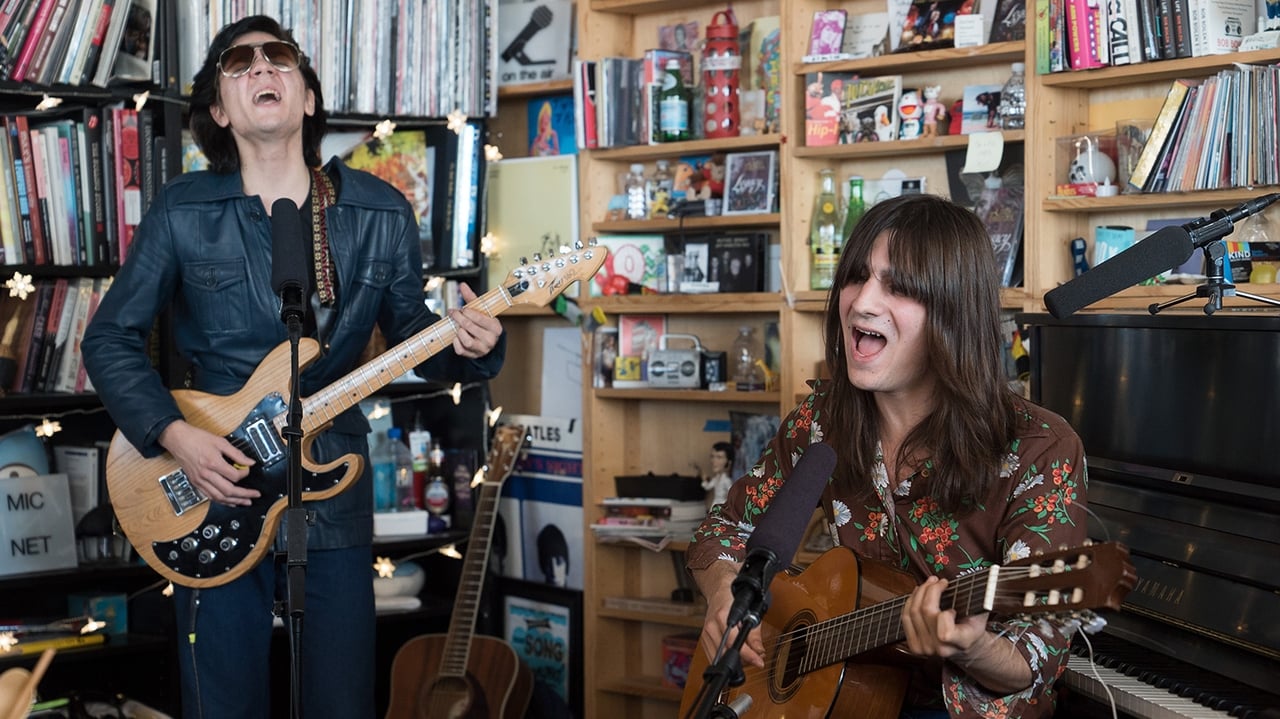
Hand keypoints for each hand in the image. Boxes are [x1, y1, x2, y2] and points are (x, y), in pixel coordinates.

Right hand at [159, 420, 258, 506]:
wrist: (178, 439)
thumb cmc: (196, 438)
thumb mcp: (220, 442)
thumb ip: (236, 454)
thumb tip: (249, 462)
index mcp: (213, 463)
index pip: (234, 476)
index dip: (245, 474)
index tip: (248, 470)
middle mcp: (206, 474)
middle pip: (228, 491)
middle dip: (244, 495)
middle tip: (255, 495)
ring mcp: (199, 480)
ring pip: (219, 497)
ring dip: (234, 501)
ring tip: (245, 502)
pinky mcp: (195, 483)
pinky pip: (209, 496)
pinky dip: (221, 501)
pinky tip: (229, 502)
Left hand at [449, 283, 502, 358]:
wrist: (486, 342)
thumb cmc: (483, 324)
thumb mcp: (481, 311)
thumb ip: (471, 298)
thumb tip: (462, 285)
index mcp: (496, 327)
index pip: (479, 318)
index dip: (467, 312)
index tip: (462, 309)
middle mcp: (491, 339)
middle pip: (470, 327)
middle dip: (459, 318)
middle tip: (453, 313)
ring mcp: (482, 349)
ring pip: (466, 340)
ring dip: (459, 331)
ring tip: (458, 327)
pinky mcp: (473, 356)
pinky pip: (460, 350)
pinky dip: (455, 342)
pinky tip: (456, 336)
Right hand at [694, 562, 765, 667]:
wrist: (719, 591)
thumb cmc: (733, 599)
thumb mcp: (749, 613)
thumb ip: (754, 635)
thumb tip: (760, 652)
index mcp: (722, 616)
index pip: (734, 642)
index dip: (748, 655)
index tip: (759, 662)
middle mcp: (711, 626)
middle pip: (726, 652)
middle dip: (743, 660)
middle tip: (755, 659)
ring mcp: (705, 633)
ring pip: (719, 657)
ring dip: (733, 661)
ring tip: (745, 657)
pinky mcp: (703, 638)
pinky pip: (713, 655)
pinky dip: (724, 658)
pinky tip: (733, 654)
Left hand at [900, 576, 1033, 693]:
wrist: (965, 646)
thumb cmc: (973, 625)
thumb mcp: (981, 611)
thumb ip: (980, 598)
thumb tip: (986, 580)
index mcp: (961, 643)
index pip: (945, 632)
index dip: (946, 615)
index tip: (954, 607)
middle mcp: (941, 650)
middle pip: (926, 612)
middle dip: (931, 589)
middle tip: (938, 580)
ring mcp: (925, 650)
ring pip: (913, 612)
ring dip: (920, 592)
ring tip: (930, 583)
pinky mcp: (914, 646)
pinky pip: (906, 617)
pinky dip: (911, 601)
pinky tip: (919, 593)